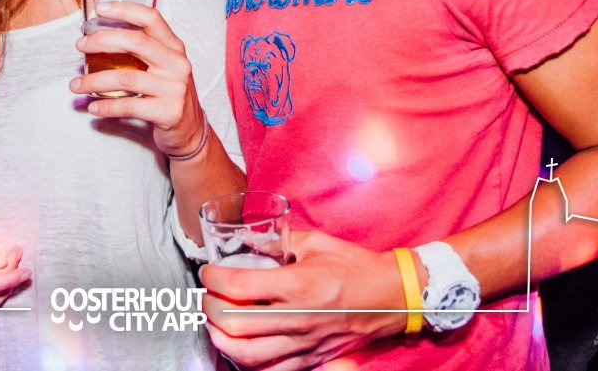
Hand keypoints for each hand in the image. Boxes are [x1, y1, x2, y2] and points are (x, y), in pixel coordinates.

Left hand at [70, 0, 205, 156]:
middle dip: (102, 41)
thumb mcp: (163, 67)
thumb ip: (142, 52)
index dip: (125, 10)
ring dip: (95, 81)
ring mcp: (175, 88)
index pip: (151, 18)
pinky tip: (93, 107)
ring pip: (126, 78)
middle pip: (136, 42)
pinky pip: (129, 106)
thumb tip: (97, 40)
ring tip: (76, 85)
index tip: (100, 9)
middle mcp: (177, 64)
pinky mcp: (168, 112)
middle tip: (80, 46)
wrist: (191, 130)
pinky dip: (106, 106)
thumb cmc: (168, 94)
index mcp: (174, 47)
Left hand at [199, 230, 407, 369]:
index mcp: (298, 284)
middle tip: (207, 296)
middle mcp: (297, 317)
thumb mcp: (316, 241)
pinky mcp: (310, 359)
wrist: (390, 296)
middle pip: (234, 323)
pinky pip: (270, 370)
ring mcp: (303, 343)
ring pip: (246, 354)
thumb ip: (279, 240)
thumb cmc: (355, 266)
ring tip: (216, 324)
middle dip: (209, 309)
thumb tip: (249, 240)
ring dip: (221, 339)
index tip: (208, 272)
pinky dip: (247, 361)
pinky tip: (240, 346)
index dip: (213, 278)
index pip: (239, 285)